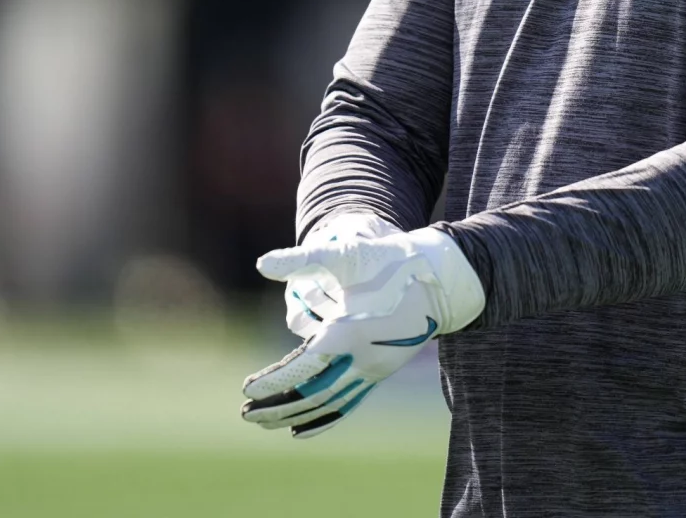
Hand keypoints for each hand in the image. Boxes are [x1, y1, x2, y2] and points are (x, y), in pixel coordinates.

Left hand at [240, 216, 484, 438]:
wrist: (439, 278)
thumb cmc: (391, 261)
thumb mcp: (347, 254)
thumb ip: (302, 259)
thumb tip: (261, 263)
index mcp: (350, 334)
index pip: (303, 368)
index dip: (273, 380)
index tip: (246, 389)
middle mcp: (362, 359)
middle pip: (313, 394)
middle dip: (277, 405)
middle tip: (246, 413)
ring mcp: (374, 369)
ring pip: (329, 403)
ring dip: (294, 415)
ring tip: (264, 423)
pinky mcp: (380, 372)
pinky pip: (347, 403)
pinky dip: (322, 419)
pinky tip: (300, 430)